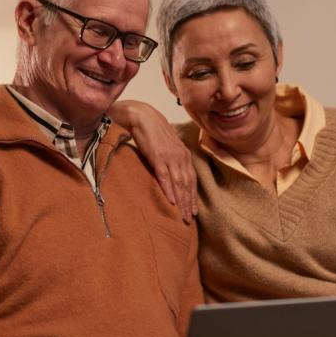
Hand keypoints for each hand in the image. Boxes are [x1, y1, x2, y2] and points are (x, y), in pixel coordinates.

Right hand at [109, 100, 197, 221]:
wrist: (142, 116)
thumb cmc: (152, 132)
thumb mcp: (167, 147)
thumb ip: (172, 160)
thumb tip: (172, 175)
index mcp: (183, 155)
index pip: (192, 180)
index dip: (193, 197)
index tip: (193, 212)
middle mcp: (180, 157)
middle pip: (187, 185)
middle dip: (188, 203)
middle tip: (189, 220)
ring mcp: (170, 157)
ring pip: (179, 183)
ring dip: (181, 201)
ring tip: (181, 216)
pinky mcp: (157, 157)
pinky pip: (165, 176)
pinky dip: (169, 189)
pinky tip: (171, 201)